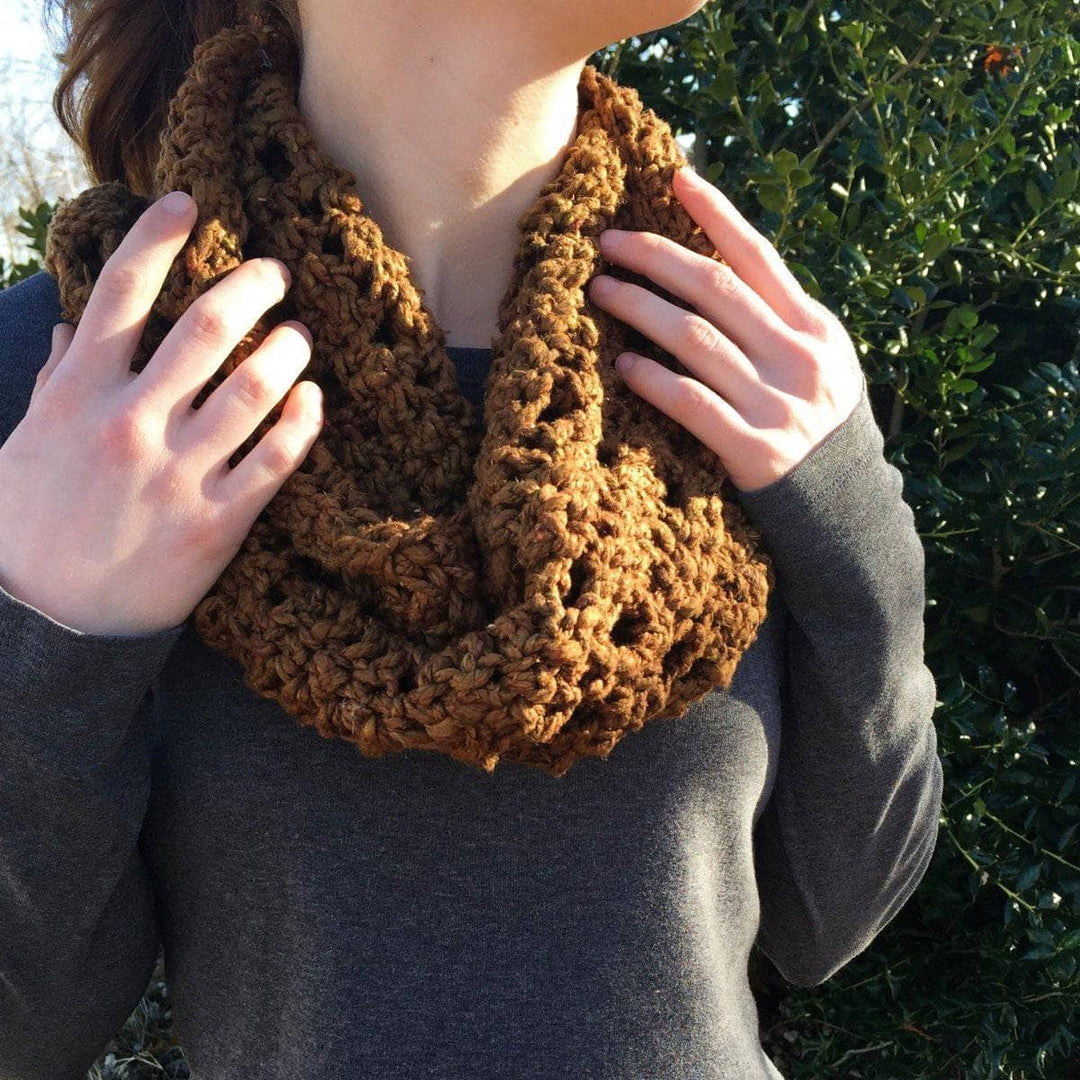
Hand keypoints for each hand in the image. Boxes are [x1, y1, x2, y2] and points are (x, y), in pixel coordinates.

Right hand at [0, 190, 322, 635]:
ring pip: (251, 388)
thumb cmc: (31, 527)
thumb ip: (57, 382)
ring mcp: (176, 473)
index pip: (121, 292)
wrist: (48, 623)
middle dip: (248, 286)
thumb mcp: (27, 444)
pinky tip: (313, 399)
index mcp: (79, 393)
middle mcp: (130, 422)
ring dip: (286, 350)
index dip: (159, 237)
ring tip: (299, 335)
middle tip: (274, 272)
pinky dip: (302, 421)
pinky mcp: (217, 523)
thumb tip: (73, 328)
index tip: (190, 203)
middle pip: (203, 328)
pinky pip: (276, 459)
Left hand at [588, 165, 864, 493]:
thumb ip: (778, 318)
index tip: (676, 176)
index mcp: (813, 326)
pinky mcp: (754, 450)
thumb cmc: (816, 419)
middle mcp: (797, 357)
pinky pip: (692, 405)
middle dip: (657, 257)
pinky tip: (623, 364)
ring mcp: (776, 404)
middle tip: (608, 241)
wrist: (844, 503)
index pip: (758, 257)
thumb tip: (717, 262)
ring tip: (601, 291)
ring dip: (641, 309)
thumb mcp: (818, 359)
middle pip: (715, 290)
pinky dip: (655, 380)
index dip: (717, 214)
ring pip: (695, 340)